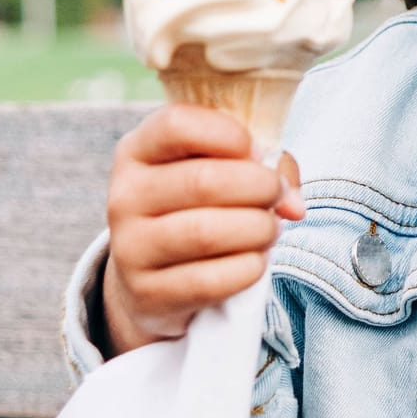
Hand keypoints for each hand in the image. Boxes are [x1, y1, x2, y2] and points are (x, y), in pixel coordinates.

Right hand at [98, 104, 305, 355]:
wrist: (154, 277)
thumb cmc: (200, 207)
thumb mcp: (221, 168)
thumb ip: (266, 166)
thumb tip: (293, 204)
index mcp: (138, 151)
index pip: (177, 124)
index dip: (230, 134)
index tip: (255, 152)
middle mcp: (124, 196)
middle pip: (203, 181)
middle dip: (260, 187)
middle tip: (276, 195)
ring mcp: (129, 248)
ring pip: (206, 233)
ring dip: (258, 230)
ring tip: (269, 229)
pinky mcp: (146, 293)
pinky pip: (210, 280)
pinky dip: (248, 268)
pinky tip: (254, 260)